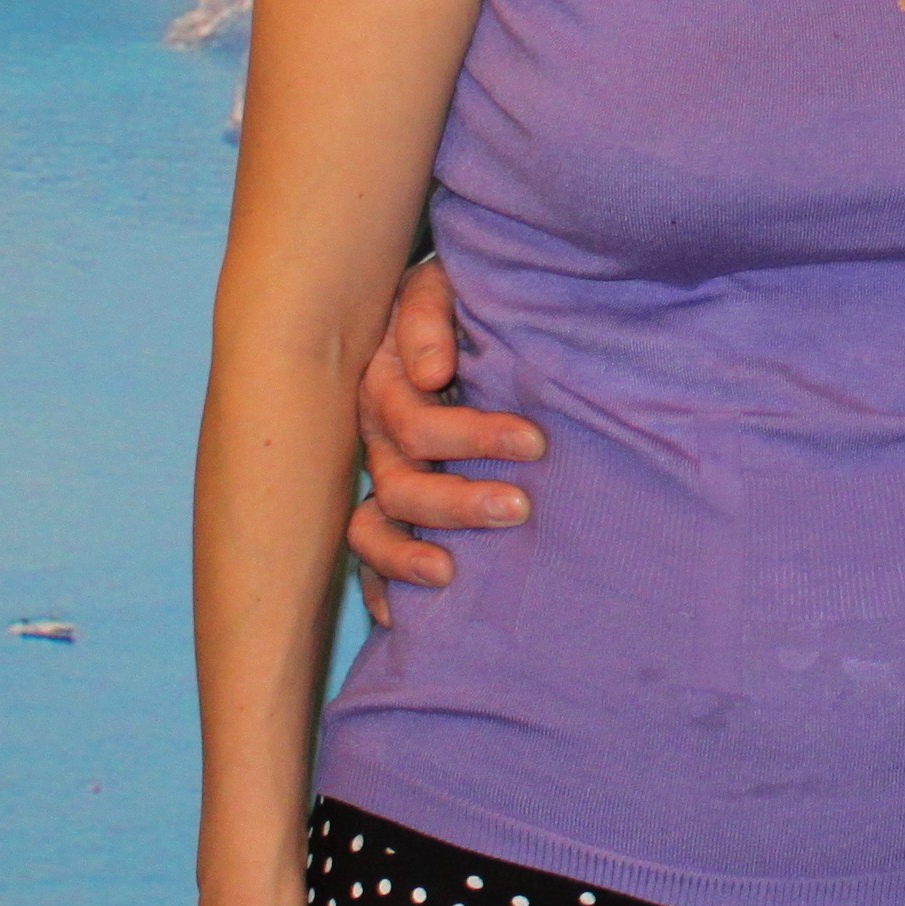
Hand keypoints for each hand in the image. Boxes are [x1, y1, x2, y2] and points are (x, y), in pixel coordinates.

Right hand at [342, 257, 542, 626]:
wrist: (454, 305)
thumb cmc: (454, 298)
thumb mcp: (438, 286)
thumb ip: (427, 317)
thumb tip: (433, 371)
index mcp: (388, 384)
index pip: (418, 423)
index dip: (472, 436)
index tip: (535, 442)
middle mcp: (381, 437)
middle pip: (402, 483)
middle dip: (458, 501)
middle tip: (520, 508)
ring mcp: (384, 474)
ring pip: (375, 526)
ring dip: (410, 552)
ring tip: (453, 572)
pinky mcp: (395, 504)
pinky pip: (368, 555)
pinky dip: (380, 586)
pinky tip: (397, 619)